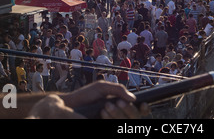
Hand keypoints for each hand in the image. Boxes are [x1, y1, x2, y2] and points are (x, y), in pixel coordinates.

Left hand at [29, 81, 149, 118]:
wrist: (68, 106)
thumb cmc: (85, 96)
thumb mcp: (102, 88)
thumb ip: (118, 90)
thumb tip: (134, 98)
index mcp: (120, 104)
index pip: (139, 110)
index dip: (144, 108)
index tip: (143, 105)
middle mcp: (118, 115)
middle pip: (134, 117)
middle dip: (127, 110)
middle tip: (114, 103)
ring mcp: (112, 122)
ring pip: (125, 122)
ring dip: (118, 114)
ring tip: (105, 106)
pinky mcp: (104, 126)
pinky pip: (115, 125)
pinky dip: (112, 118)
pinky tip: (102, 112)